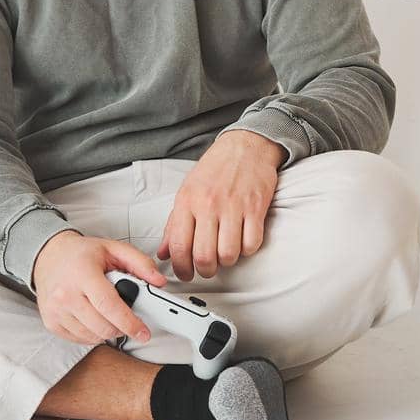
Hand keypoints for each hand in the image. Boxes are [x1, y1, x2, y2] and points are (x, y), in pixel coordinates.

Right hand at [30, 229, 167, 344]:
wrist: (49, 256)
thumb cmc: (82, 254)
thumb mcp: (114, 249)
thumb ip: (140, 263)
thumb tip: (159, 281)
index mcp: (82, 273)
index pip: (109, 306)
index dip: (130, 322)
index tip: (143, 331)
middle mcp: (65, 293)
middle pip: (102, 326)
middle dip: (122, 328)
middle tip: (130, 321)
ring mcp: (56, 310)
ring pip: (92, 336)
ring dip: (108, 331)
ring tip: (110, 314)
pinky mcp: (51, 322)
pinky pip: (79, 339)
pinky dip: (93, 334)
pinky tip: (95, 319)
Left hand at [158, 129, 282, 280]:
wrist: (245, 146)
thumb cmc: (215, 168)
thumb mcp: (187, 191)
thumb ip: (174, 224)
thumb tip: (163, 252)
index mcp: (187, 201)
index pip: (178, 246)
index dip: (181, 268)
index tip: (185, 274)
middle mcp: (209, 204)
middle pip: (203, 256)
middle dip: (204, 271)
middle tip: (207, 268)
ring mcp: (234, 206)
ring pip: (228, 254)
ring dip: (227, 261)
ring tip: (225, 253)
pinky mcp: (256, 207)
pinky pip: (251, 243)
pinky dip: (247, 250)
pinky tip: (242, 242)